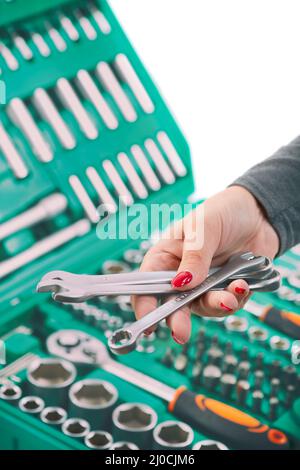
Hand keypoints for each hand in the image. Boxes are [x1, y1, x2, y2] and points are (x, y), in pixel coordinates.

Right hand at [132, 186, 278, 343]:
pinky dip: (236, 298)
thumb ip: (194, 256)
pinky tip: (242, 284)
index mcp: (165, 256)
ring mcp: (204, 285)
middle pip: (173, 304)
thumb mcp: (203, 227)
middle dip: (178, 320)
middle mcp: (181, 275)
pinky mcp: (226, 289)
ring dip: (216, 305)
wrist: (259, 215)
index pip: (147, 285)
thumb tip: (182, 284)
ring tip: (230, 297)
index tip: (148, 323)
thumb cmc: (222, 212)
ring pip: (203, 307)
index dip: (144, 305)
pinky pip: (228, 303)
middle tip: (181, 333)